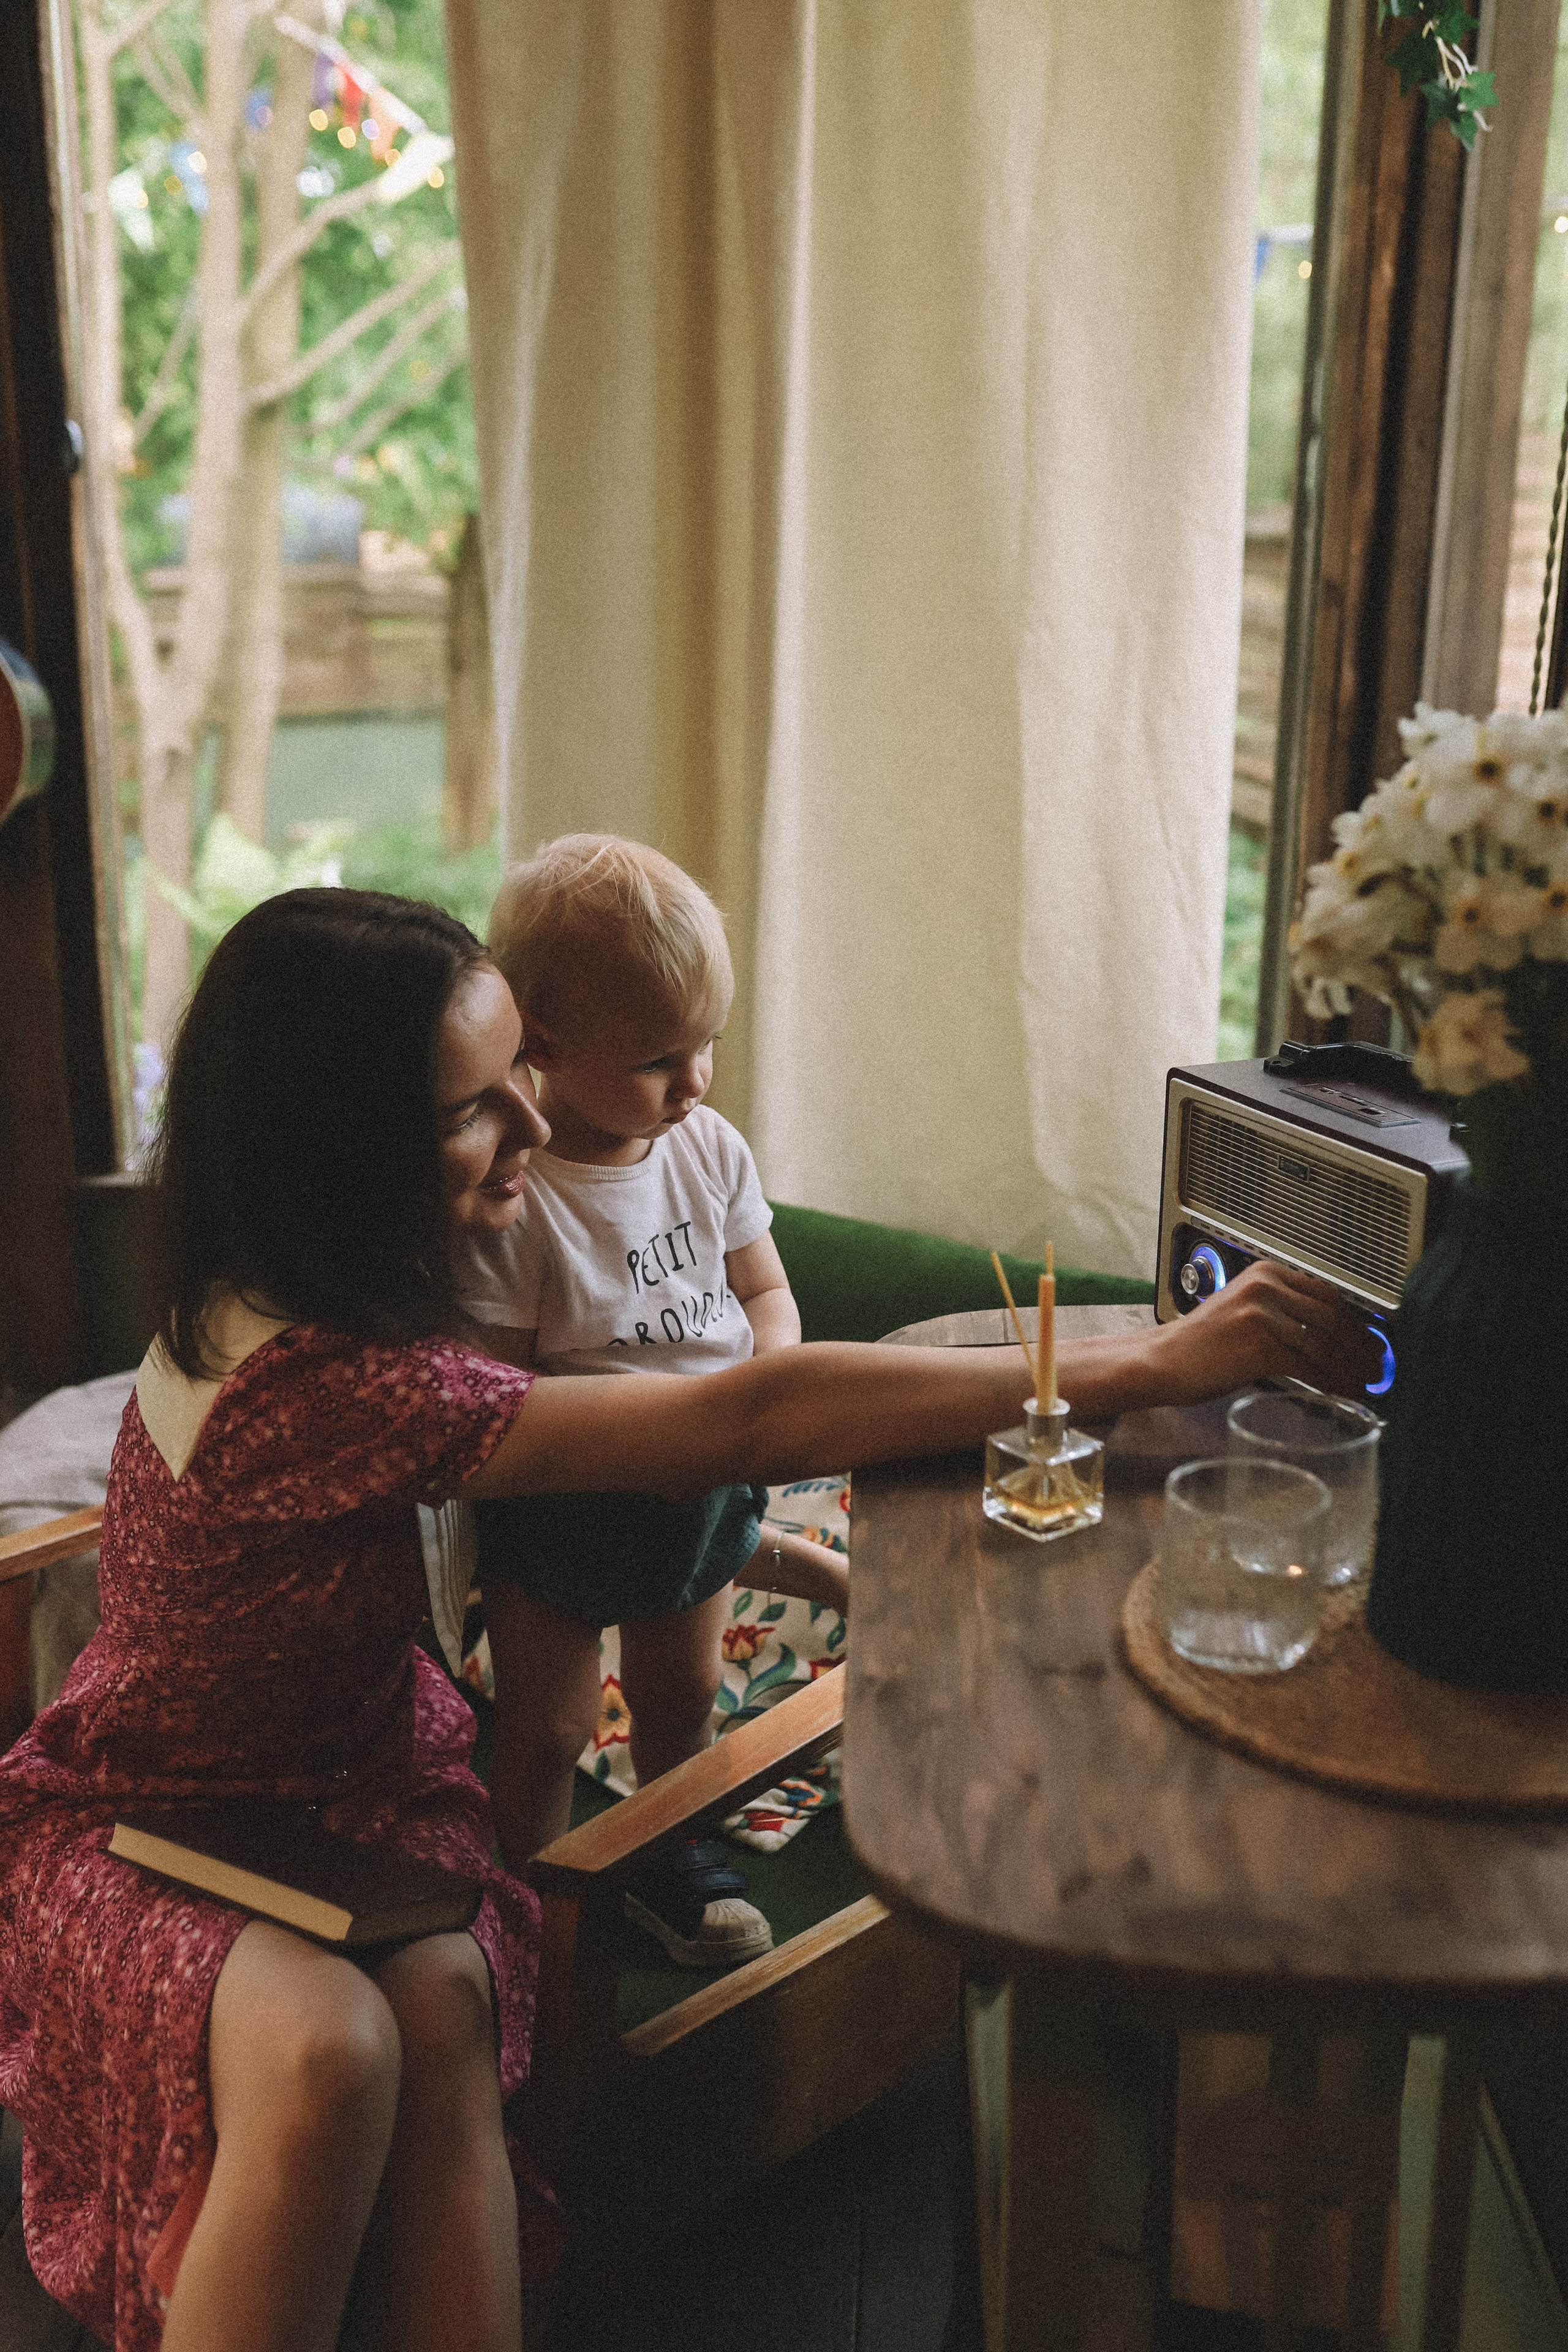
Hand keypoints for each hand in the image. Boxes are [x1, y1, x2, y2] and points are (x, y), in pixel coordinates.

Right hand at [1142, 1259, 1383, 1404]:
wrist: (1162, 1361)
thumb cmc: (1200, 1344)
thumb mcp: (1244, 1310)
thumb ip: (1283, 1312)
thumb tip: (1330, 1336)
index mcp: (1266, 1272)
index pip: (1326, 1293)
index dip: (1356, 1320)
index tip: (1371, 1340)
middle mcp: (1266, 1287)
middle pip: (1333, 1316)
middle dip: (1361, 1345)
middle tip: (1376, 1365)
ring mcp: (1263, 1314)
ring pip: (1325, 1343)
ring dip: (1351, 1367)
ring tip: (1363, 1384)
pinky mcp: (1260, 1345)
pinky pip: (1310, 1366)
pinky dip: (1331, 1382)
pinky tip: (1341, 1391)